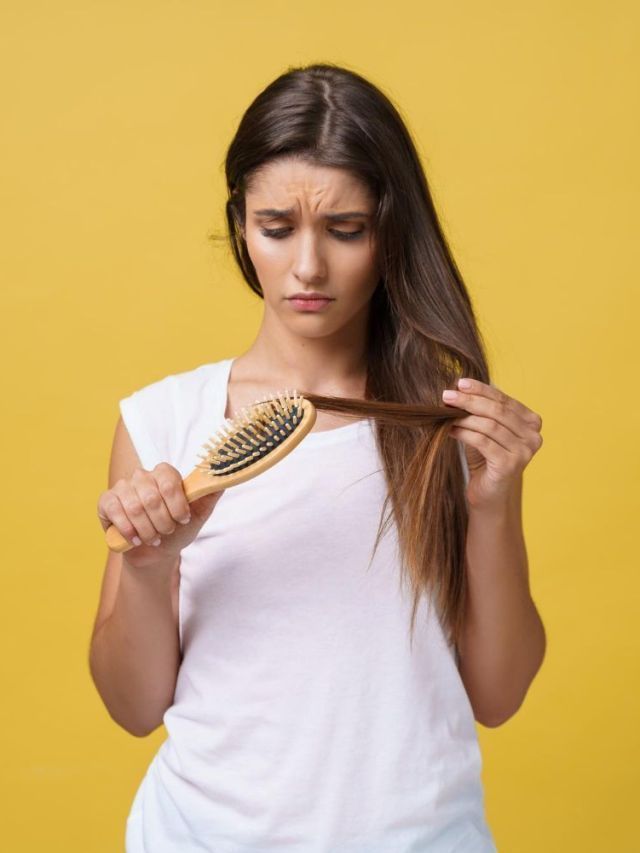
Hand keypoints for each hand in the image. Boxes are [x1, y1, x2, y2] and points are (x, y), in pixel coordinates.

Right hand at [97, 462, 223, 567]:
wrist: (155, 552)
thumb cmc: (177, 530)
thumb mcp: (198, 515)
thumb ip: (209, 495)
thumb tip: (223, 476)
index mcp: (165, 473)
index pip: (170, 482)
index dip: (177, 506)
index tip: (182, 521)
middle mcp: (143, 475)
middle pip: (152, 497)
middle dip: (162, 523)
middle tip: (166, 533)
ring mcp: (123, 487)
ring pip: (135, 507)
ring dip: (147, 530)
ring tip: (153, 538)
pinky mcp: (106, 501)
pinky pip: (115, 511)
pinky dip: (128, 529)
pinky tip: (135, 539)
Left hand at [442, 378, 542, 510]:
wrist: (489, 493)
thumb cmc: (486, 458)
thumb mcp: (485, 429)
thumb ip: (480, 410)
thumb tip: (459, 388)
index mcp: (532, 422)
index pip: (504, 399)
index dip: (481, 389)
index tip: (460, 383)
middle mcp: (533, 436)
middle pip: (497, 410)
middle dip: (470, 400)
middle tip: (447, 396)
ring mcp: (525, 451)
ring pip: (489, 425)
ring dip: (464, 417)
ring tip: (446, 413)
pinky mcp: (510, 465)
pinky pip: (483, 441)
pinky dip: (464, 433)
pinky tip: (450, 430)